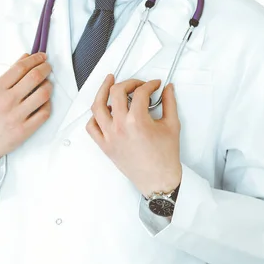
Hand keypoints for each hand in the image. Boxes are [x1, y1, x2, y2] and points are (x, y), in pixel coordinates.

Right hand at [0, 52, 52, 172]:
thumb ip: (10, 75)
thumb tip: (26, 57)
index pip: (20, 67)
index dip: (35, 59)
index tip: (42, 56)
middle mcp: (6, 101)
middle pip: (34, 77)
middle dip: (46, 68)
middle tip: (48, 67)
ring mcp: (16, 117)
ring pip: (43, 94)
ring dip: (49, 86)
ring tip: (47, 84)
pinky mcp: (24, 130)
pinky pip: (45, 112)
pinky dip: (48, 104)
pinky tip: (44, 102)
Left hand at [86, 75, 181, 198]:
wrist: (158, 180)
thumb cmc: (164, 158)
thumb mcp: (172, 126)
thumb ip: (169, 103)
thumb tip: (168, 89)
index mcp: (137, 121)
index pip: (140, 92)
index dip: (149, 84)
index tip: (154, 85)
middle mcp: (120, 127)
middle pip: (116, 92)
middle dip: (128, 83)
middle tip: (136, 84)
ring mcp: (109, 136)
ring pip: (97, 106)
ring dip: (102, 91)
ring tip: (108, 83)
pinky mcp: (105, 145)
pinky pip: (92, 127)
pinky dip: (94, 116)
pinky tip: (103, 110)